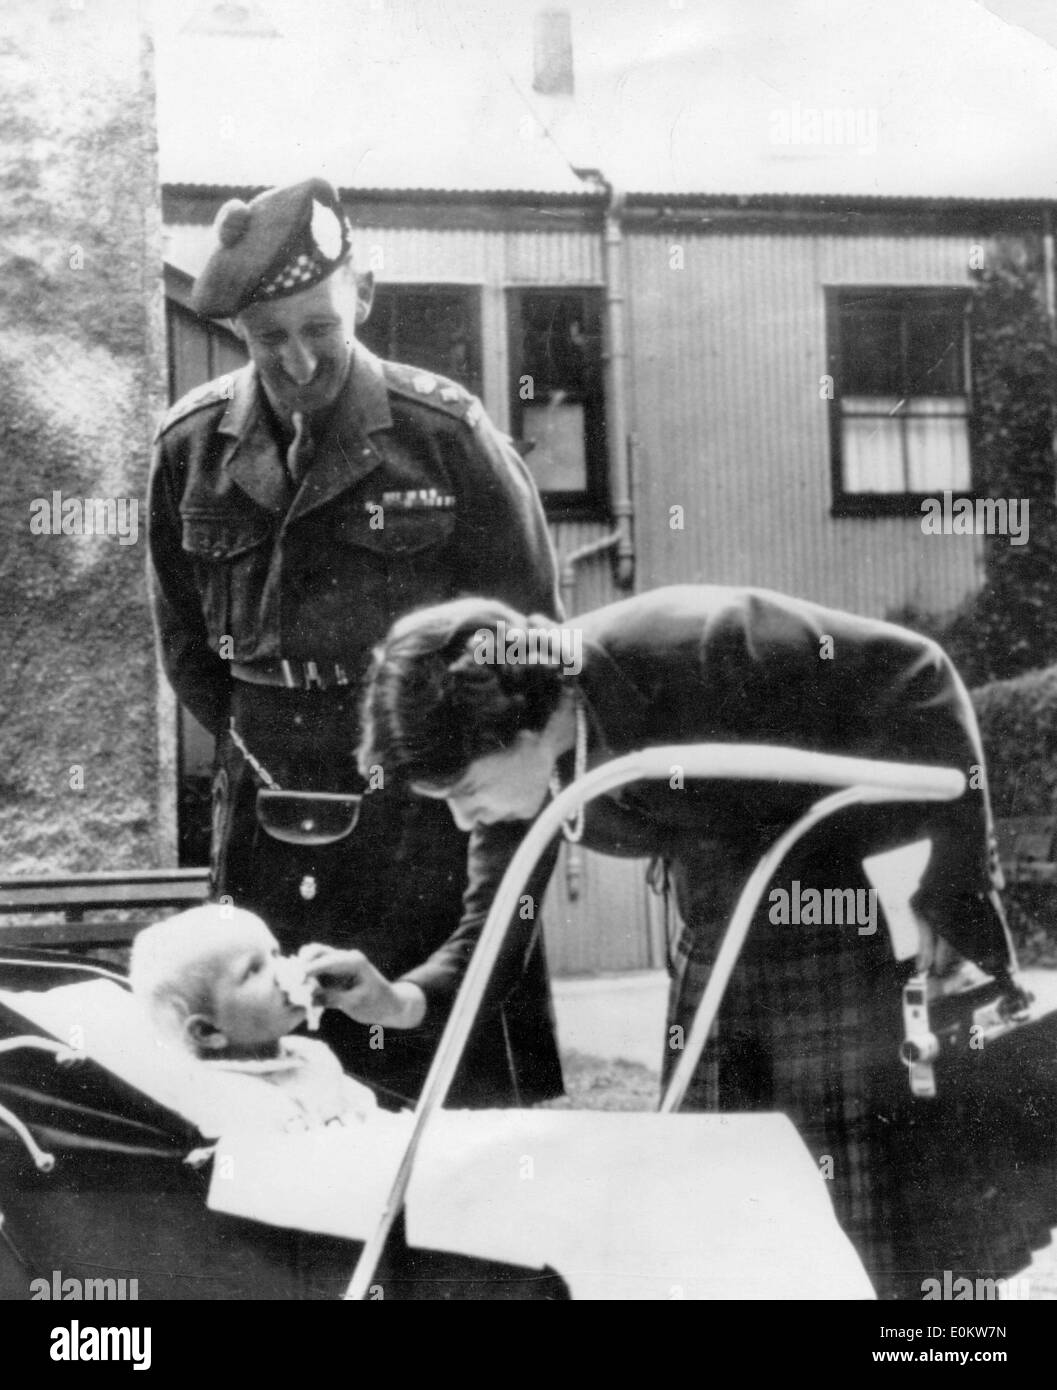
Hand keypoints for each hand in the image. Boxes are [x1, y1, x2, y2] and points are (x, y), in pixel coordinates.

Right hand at [299, 945, 426, 1028]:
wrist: (390, 1005)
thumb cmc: (377, 1004)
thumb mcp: (355, 1004)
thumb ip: (332, 998)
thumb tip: (308, 998)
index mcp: (354, 961)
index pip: (327, 961)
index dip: (308, 969)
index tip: (294, 979)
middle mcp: (345, 958)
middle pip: (317, 952)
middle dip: (301, 964)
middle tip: (288, 980)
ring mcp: (338, 964)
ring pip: (314, 959)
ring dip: (301, 970)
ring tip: (291, 985)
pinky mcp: (333, 973)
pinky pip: (316, 971)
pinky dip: (306, 978)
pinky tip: (298, 989)